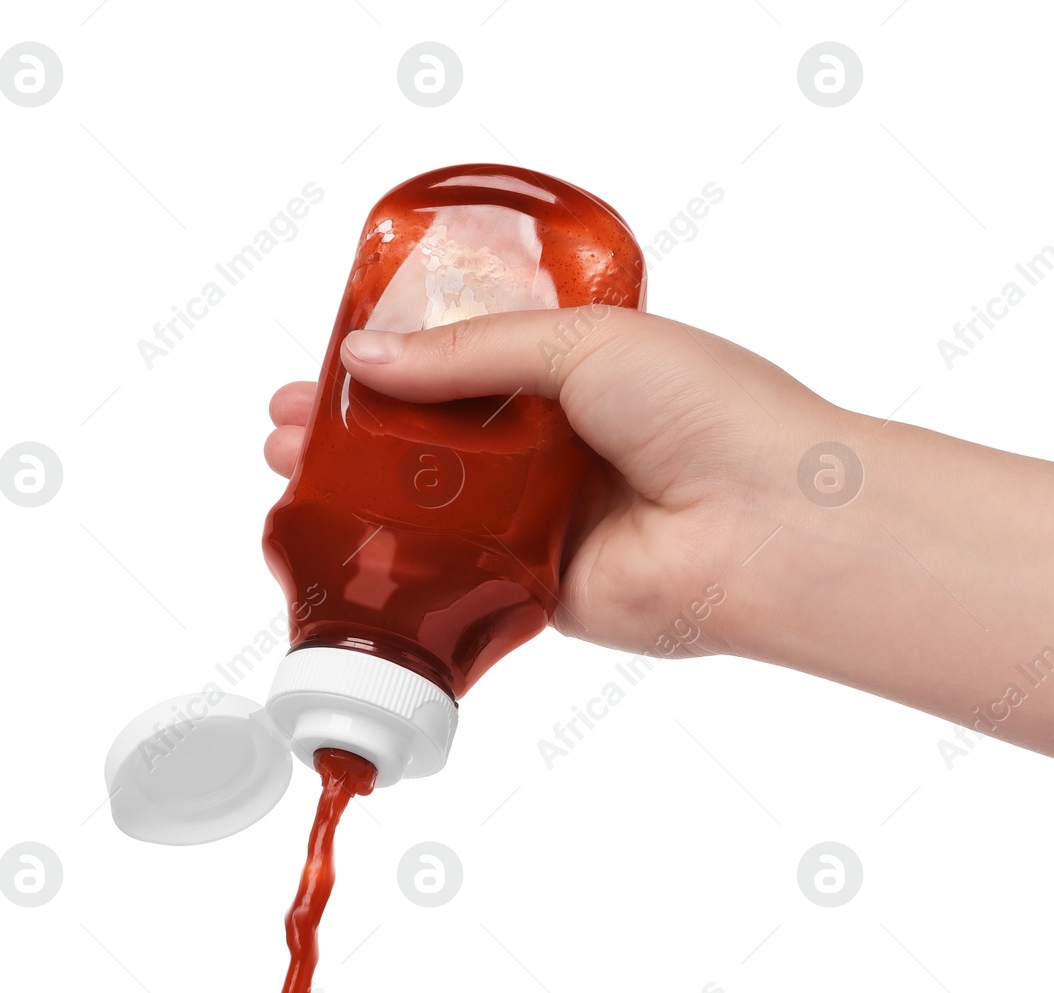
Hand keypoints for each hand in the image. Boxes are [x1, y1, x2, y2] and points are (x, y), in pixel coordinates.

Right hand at [265, 308, 844, 657]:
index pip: (464, 363)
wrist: (766, 522)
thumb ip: (470, 353)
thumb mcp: (581, 341)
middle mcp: (558, 449)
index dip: (393, 361)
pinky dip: (401, 561)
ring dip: (361, 492)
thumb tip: (366, 357)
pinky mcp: (539, 590)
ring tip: (287, 469)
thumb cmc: (706, 411)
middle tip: (287, 423)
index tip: (331, 358)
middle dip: (355, 430)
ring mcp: (545, 522)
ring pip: (435, 506)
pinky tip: (343, 546)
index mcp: (577, 374)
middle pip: (435, 439)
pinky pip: (458, 574)